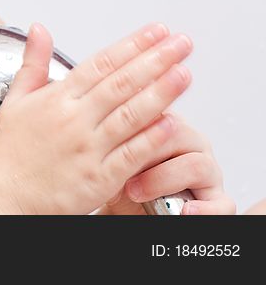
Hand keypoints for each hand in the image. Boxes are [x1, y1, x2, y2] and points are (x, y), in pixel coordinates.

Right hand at [0, 22, 192, 213]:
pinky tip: (173, 123)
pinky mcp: (98, 179)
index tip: (156, 31)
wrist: (1, 197)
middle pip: (121, 83)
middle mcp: (74, 120)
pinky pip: (131, 156)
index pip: (101, 64)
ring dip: (161, 93)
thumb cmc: (9, 152)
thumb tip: (39, 29)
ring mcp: (88, 149)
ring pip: (131, 115)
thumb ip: (33, 63)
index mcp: (56, 99)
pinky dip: (152, 139)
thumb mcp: (15, 100)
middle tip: (181, 43)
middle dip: (155, 60)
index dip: (132, 45)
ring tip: (184, 73)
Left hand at [103, 112, 233, 213]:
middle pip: (177, 133)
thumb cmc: (119, 175)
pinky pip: (221, 203)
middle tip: (118, 167)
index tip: (112, 130)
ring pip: (196, 165)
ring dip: (162, 180)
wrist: (126, 206)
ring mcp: (206, 169)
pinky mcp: (216, 198)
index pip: (156, 109)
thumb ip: (113, 132)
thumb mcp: (111, 151)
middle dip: (145, 150)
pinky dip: (204, 210)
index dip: (134, 120)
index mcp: (166, 122)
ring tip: (136, 192)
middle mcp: (190, 142)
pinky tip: (183, 211)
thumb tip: (98, 115)